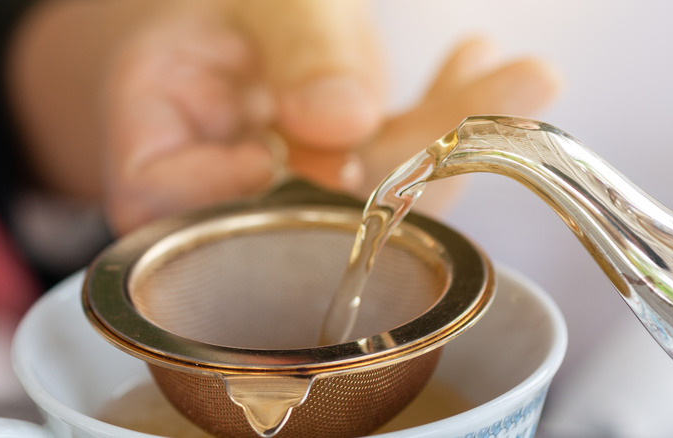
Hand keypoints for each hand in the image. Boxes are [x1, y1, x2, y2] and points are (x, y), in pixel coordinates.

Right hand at [8, 0, 557, 234]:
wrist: (247, 19)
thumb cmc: (237, 6)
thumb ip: (297, 49)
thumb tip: (343, 122)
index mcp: (149, 135)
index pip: (158, 195)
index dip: (232, 189)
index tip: (315, 153)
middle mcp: (210, 181)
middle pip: (287, 208)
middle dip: (400, 159)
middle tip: (494, 97)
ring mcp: (279, 192)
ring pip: (359, 199)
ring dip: (446, 139)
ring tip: (523, 79)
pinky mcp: (331, 184)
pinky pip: (390, 169)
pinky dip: (445, 121)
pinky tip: (486, 69)